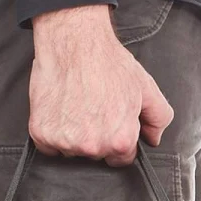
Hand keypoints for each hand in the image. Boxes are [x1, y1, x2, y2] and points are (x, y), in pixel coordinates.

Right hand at [28, 5, 173, 166]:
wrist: (74, 42)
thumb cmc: (109, 63)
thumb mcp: (146, 88)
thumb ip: (158, 118)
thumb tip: (153, 139)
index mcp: (120, 140)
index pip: (121, 158)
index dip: (119, 140)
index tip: (112, 123)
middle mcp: (92, 146)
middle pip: (96, 155)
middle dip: (97, 137)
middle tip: (93, 108)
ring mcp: (65, 142)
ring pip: (71, 151)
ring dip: (73, 136)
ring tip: (76, 106)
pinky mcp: (41, 134)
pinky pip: (49, 146)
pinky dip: (52, 132)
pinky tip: (60, 110)